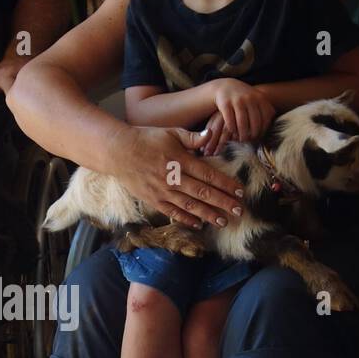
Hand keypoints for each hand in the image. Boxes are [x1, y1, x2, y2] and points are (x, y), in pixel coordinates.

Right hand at [112, 127, 243, 229]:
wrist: (119, 152)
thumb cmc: (146, 139)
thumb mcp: (170, 133)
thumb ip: (192, 137)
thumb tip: (211, 135)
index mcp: (180, 160)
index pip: (208, 174)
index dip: (225, 184)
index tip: (239, 191)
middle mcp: (174, 178)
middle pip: (203, 193)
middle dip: (223, 202)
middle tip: (239, 210)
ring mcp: (163, 191)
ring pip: (190, 206)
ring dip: (208, 214)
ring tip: (223, 221)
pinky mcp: (153, 200)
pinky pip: (173, 212)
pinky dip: (186, 219)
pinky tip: (199, 224)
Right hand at [207, 79, 274, 143]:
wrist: (225, 86)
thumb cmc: (244, 98)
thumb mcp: (257, 99)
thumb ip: (265, 109)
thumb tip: (270, 127)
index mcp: (260, 98)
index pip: (266, 118)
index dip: (263, 129)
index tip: (259, 136)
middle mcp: (250, 98)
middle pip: (255, 122)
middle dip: (253, 134)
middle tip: (250, 140)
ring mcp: (238, 100)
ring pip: (242, 123)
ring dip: (242, 134)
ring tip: (242, 139)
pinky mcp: (226, 104)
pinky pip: (230, 121)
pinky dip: (232, 129)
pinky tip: (232, 132)